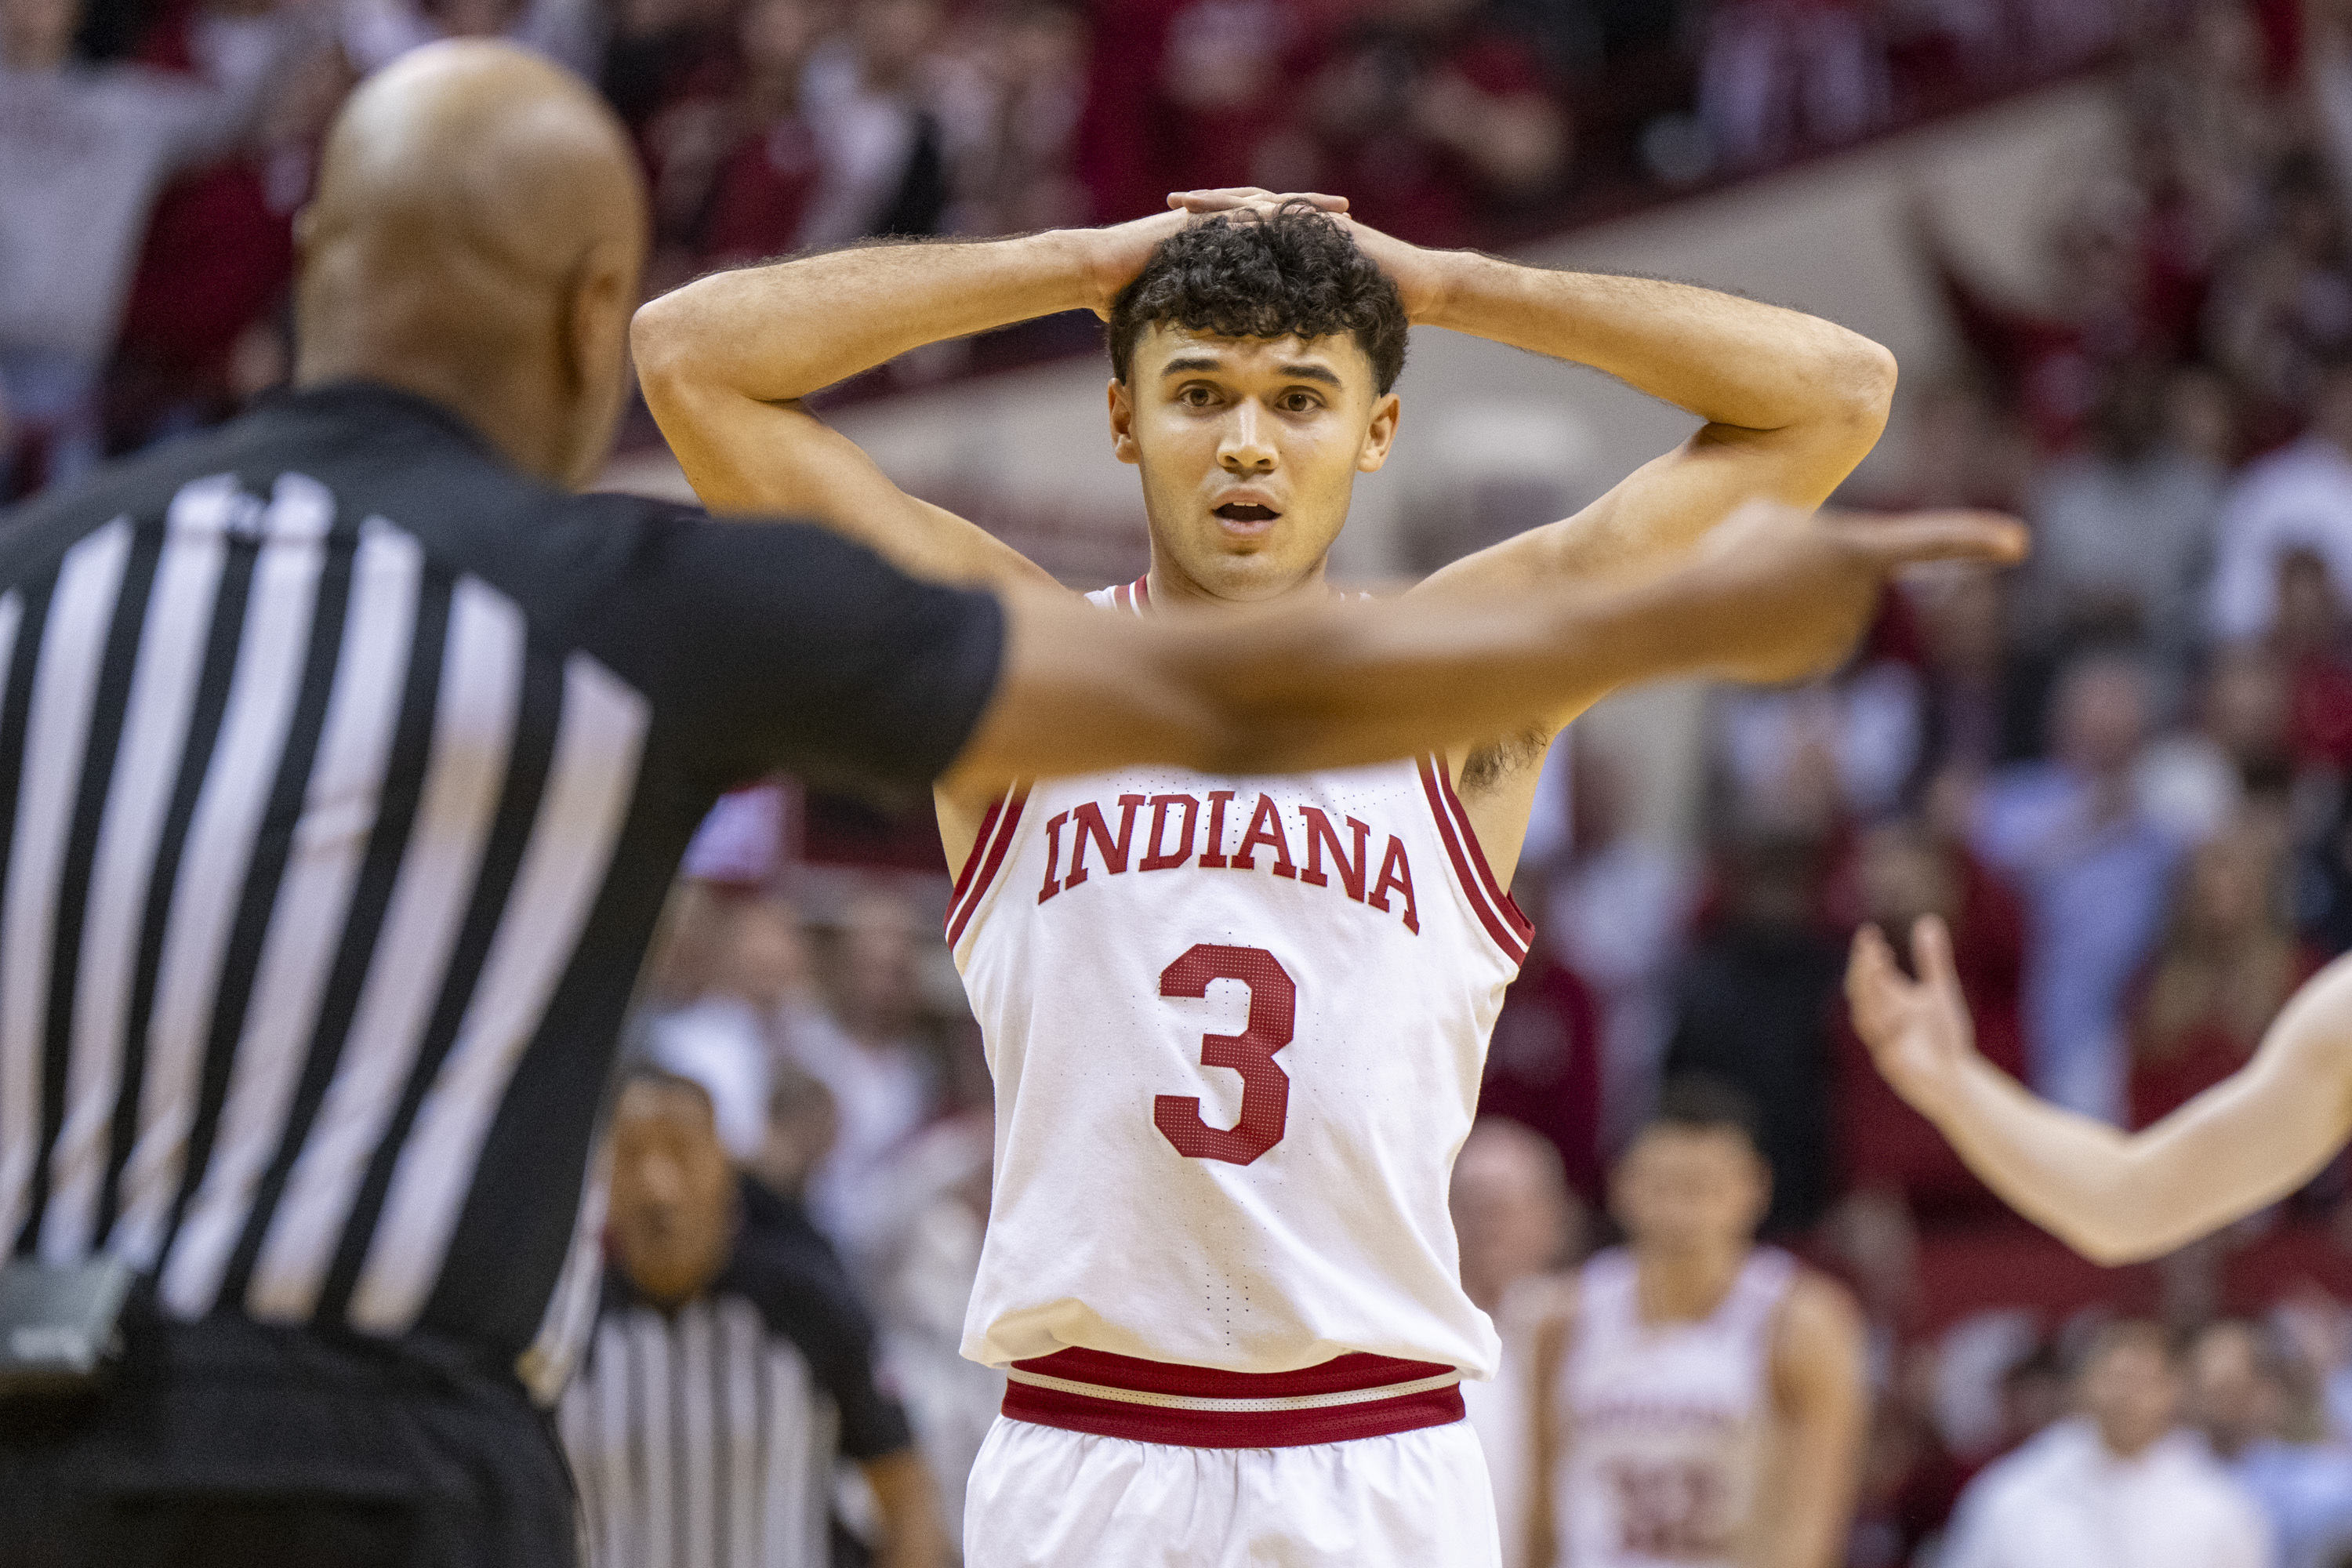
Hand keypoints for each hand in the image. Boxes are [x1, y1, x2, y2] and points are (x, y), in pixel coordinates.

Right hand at [1076, 192, 1353, 318]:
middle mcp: (1213, 224)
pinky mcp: (1193, 220)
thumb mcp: (1171, 307)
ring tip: (1338, 209)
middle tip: (1350, 212)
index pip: (1265, 234)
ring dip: (1300, 207)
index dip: (1299, 236)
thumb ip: (1193, 316)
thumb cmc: (1122, 294)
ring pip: (1263, 206)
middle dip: (1311, 213)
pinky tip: (1295, 216)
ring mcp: (1204, 219)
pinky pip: (1237, 213)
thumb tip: (1203, 349)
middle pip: (1273, 213)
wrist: (1093, 271)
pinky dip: (1267, 213)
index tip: (1333, 239)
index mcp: (1213, 241)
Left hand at [1167, 189, 1452, 321]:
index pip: (1246, 229)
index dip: (1213, 227)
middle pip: (1245, 208)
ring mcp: (1317, 221)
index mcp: (1295, 241)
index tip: (1176, 229)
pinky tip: (1236, 216)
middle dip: (1208, 206)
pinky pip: (1291, 216)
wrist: (1420, 287)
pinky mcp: (1331, 225)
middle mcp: (1302, 224)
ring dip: (1225, 203)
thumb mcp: (1324, 307)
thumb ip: (1297, 309)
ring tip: (1189, 202)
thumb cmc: (1376, 304)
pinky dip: (1263, 215)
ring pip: (1261, 205)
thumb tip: (1269, 335)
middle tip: (1168, 202)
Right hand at [1680, 501, 2026, 685]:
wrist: (1693, 616)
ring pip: (1822, 610)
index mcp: (1861, 551)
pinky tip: (1745, 626)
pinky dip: (1774, 632)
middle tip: (1761, 565)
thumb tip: (1807, 572)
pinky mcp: (1810, 667)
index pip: (1929, 541)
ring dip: (1786, 598)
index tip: (2020, 543)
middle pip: (1845, 576)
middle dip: (1809, 569)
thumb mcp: (1767, 517)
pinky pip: (1800, 640)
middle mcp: (1862, 599)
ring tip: (1748, 593)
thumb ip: (1806, 535)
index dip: (1973, 539)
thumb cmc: (1730, 553)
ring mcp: (1838, 638)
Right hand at [1845, 917, 1978, 1122]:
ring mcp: (1882, 1040)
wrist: (1954, 1075)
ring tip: (1877, 969)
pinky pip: (1884, 1043)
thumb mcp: (1941, 989)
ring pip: (1866, 1015)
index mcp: (1886, 998)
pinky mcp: (1891, 1062)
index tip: (1869, 932)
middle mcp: (1878, 1018)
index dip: (1865, 954)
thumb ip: (1932, 958)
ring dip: (1869, 994)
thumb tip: (1927, 920)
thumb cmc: (1944, 1033)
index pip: (1867, 972)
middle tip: (1872, 949)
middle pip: (1860, 991)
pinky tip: (1897, 1010)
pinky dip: (1887, 1026)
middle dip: (1863, 971)